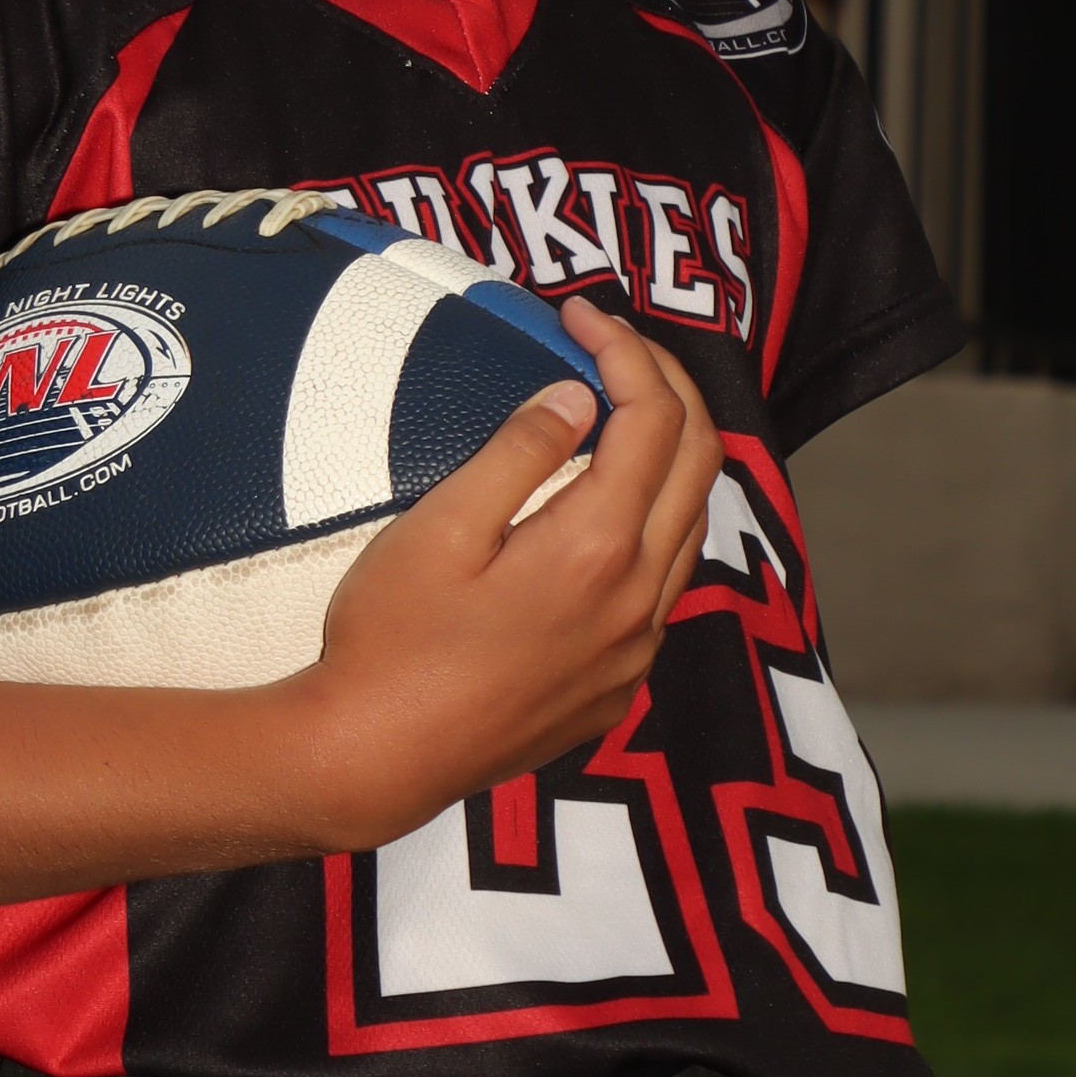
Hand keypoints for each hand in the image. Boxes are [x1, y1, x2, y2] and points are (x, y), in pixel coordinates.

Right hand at [301, 297, 722, 846]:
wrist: (375, 760)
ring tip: (614, 414)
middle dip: (666, 386)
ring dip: (670, 457)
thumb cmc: (390, 640)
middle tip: (609, 347)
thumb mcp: (440, 526)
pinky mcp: (618, 687)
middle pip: (700, 462)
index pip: (652, 418)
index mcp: (597, 549)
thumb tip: (577, 397)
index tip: (577, 316)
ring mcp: (636, 651)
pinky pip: (665, 589)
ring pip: (692, 527)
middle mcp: (639, 600)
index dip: (624, 349)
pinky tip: (600, 515)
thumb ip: (519, 452)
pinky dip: (653, 527)